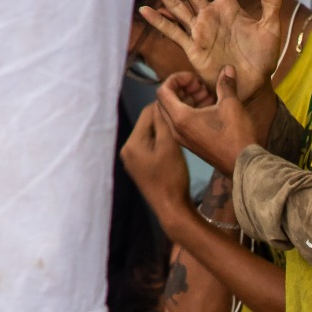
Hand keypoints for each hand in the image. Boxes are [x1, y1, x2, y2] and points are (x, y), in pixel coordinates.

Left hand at [120, 104, 192, 223]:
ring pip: (150, 137)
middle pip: (147, 125)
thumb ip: (163, 123)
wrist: (171, 209)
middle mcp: (127, 150)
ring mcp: (132, 161)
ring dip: (164, 133)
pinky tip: (173, 150)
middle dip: (164, 121)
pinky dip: (161, 146)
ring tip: (180, 135)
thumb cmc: (171, 177)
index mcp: (132, 143)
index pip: (147, 113)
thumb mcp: (170, 146)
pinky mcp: (140, 170)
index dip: (165, 108)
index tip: (182, 106)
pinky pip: (150, 149)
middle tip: (183, 122)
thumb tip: (160, 102)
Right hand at [139, 0, 284, 103]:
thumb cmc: (263, 60)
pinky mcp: (193, 48)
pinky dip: (159, 21)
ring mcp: (200, 31)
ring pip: (177, 5)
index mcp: (229, 8)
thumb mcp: (270, 30)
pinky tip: (144, 10)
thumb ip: (271, 3)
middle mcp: (211, 15)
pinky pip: (173, 32)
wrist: (253, 87)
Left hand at [156, 67, 260, 174]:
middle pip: (165, 101)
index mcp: (181, 118)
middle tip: (200, 86)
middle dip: (181, 89)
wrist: (243, 166)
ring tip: (208, 96)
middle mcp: (176, 129)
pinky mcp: (191, 144)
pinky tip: (210, 108)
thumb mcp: (231, 105)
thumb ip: (225, 84)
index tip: (195, 78)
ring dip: (186, 99)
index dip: (176, 79)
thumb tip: (227, 68)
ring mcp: (183, 139)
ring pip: (174, 113)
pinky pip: (181, 123)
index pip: (163, 91)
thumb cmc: (236, 135)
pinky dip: (190, 112)